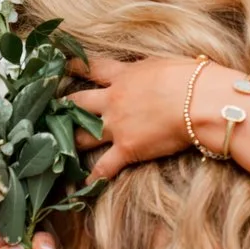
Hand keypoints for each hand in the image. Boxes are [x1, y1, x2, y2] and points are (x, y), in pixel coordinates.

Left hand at [66, 56, 202, 181]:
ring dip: (69, 142)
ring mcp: (117, 126)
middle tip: (49, 113)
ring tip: (55, 148)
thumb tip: (154, 71)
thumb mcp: (164, 63)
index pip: (92, 67)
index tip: (60, 66)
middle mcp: (113, 100)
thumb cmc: (191, 78)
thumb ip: (149, 70)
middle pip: (77, 103)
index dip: (74, 66)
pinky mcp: (127, 149)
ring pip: (82, 135)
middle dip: (62, 108)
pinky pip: (104, 167)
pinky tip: (81, 186)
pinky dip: (92, 178)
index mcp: (123, 75)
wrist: (199, 101)